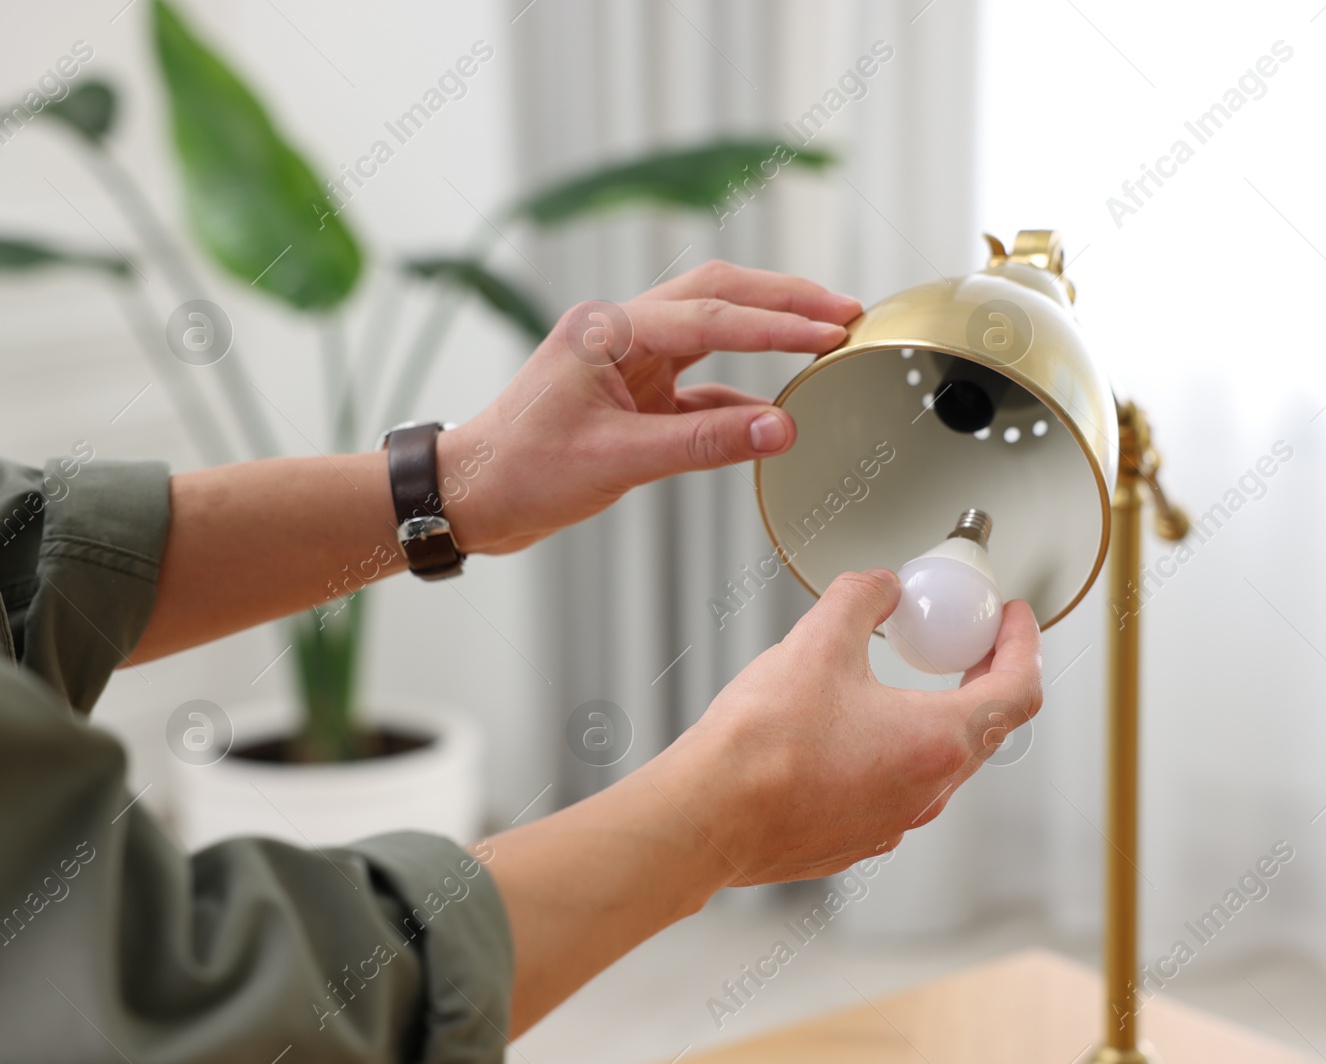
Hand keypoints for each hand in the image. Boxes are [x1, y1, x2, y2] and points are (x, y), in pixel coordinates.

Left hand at [440, 260, 860, 553]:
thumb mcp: (618, 460)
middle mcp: (620, 332)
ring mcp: (628, 361)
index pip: (712, 317)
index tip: (832, 332)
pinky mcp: (634, 394)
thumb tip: (782, 429)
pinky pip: (700, 384)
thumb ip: (704, 444)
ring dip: (766, 330)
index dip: (778, 325)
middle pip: (717, 294)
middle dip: (783, 299)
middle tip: (843, 311)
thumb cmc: (522, 472)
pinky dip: (740, 394)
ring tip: (823, 337)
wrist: (469, 496)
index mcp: (609, 332)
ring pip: (712, 328)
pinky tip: (775, 411)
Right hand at [480, 569, 1039, 1031]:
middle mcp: (926, 791)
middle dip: (983, 676)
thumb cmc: (761, 745)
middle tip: (965, 642)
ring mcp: (893, 823)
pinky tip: (852, 727)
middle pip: (986, 728)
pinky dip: (894, 749)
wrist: (706, 817)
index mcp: (937, 742)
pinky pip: (896, 788)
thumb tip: (880, 586)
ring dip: (936, 715)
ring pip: (939, 761)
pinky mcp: (856, 839)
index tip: (1015, 620)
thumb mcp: (818, 641)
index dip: (1025, 645)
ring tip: (904, 679)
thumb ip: (861, 598)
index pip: (1018, 690)